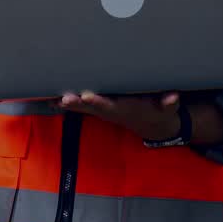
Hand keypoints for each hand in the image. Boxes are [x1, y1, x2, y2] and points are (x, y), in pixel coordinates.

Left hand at [51, 90, 181, 141]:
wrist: (153, 126)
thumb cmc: (159, 111)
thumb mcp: (167, 108)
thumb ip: (169, 102)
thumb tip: (173, 97)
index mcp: (124, 109)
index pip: (109, 105)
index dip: (98, 101)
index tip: (87, 96)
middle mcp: (110, 111)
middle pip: (90, 107)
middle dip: (76, 103)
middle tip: (62, 98)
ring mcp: (102, 110)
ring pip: (81, 107)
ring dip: (65, 104)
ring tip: (49, 98)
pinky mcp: (99, 108)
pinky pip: (80, 105)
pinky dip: (65, 103)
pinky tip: (49, 99)